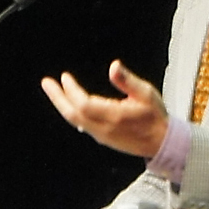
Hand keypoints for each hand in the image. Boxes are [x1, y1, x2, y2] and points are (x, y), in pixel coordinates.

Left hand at [40, 60, 169, 157]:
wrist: (161, 143)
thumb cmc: (155, 117)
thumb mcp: (146, 93)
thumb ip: (128, 81)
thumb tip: (113, 66)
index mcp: (115, 116)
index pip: (83, 104)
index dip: (71, 90)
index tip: (65, 77)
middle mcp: (104, 128)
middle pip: (73, 114)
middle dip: (57, 97)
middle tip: (46, 83)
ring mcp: (102, 135)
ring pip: (75, 120)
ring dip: (62, 105)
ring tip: (55, 91)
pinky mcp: (102, 138)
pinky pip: (81, 125)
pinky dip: (72, 113)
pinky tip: (70, 104)